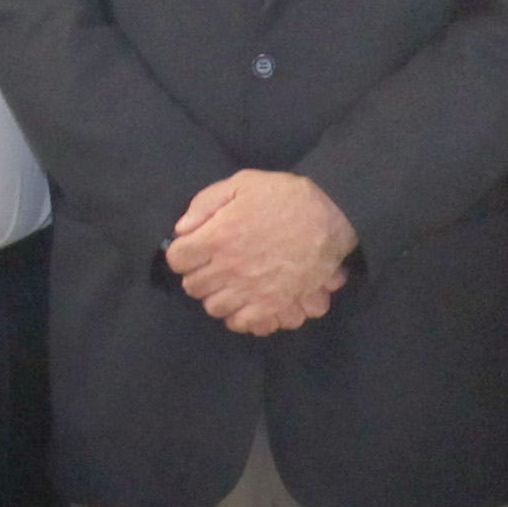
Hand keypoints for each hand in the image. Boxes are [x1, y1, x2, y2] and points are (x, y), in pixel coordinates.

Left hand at [168, 170, 354, 335]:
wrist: (330, 216)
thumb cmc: (285, 196)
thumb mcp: (242, 183)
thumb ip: (206, 204)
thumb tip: (182, 229)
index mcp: (216, 237)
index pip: (176, 258)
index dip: (183, 252)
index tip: (194, 247)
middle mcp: (228, 268)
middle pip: (192, 286)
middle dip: (198, 273)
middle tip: (212, 264)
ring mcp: (249, 290)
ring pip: (213, 307)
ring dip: (216, 295)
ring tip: (229, 283)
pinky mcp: (271, 305)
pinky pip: (241, 322)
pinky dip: (238, 315)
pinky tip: (244, 301)